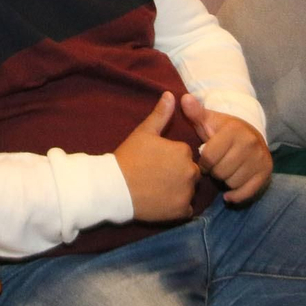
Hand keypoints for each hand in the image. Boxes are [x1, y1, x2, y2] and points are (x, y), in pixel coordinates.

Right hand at [114, 92, 199, 221]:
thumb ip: (160, 114)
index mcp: (183, 151)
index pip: (185, 154)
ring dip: (179, 190)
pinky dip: (177, 207)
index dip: (170, 158)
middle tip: (156, 176)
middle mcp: (190, 172)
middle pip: (190, 172)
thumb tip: (171, 94)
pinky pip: (186, 209)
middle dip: (178, 174)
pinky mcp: (181, 211)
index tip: (155, 162)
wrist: (114, 188)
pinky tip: (161, 202)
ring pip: (189, 190)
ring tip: (158, 189)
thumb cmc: (129, 157)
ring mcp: (187, 193)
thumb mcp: (144, 132)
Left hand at [179, 93, 270, 203]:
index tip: (204, 159)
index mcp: (234, 130)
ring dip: (225, 181)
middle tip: (216, 165)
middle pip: (220, 171)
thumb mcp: (209, 120)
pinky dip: (236, 195)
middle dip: (214, 171)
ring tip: (225, 171)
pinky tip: (229, 193)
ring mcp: (260, 158)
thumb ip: (196, 112)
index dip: (203, 162)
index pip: (210, 157)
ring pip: (232, 182)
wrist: (251, 136)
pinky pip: (247, 192)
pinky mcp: (266, 172)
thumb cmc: (223, 131)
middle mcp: (250, 143)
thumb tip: (184, 98)